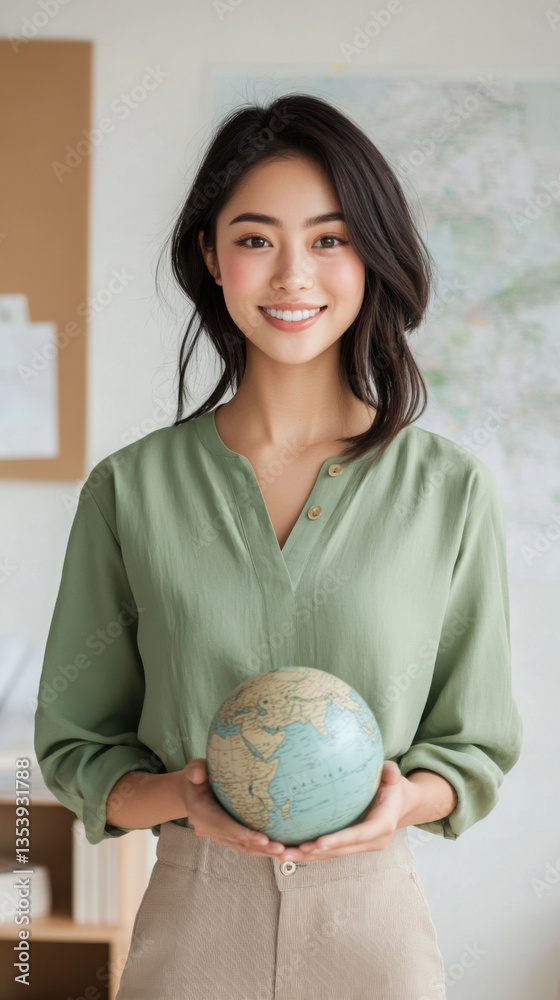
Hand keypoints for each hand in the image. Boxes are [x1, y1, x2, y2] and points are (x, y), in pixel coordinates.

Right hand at [182, 758, 287, 857]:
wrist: (193, 789)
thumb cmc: (198, 775)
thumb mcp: (194, 769)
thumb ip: (196, 770)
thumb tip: (198, 775)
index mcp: (201, 813)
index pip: (224, 826)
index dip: (243, 834)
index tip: (263, 839)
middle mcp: (209, 828)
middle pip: (236, 840)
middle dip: (259, 846)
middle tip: (281, 848)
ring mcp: (218, 834)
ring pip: (242, 846)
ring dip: (263, 851)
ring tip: (283, 851)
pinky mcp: (227, 836)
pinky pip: (244, 844)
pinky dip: (260, 848)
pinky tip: (278, 850)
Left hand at [273, 760, 410, 862]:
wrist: (401, 803)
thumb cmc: (393, 785)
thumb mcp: (394, 775)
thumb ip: (391, 773)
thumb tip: (391, 772)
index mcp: (383, 824)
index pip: (359, 835)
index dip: (339, 840)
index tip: (318, 843)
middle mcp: (373, 840)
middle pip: (341, 850)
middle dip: (315, 853)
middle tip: (289, 850)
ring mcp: (363, 845)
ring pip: (333, 854)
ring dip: (307, 856)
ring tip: (281, 853)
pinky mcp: (353, 846)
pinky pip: (331, 850)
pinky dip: (311, 851)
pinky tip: (289, 848)